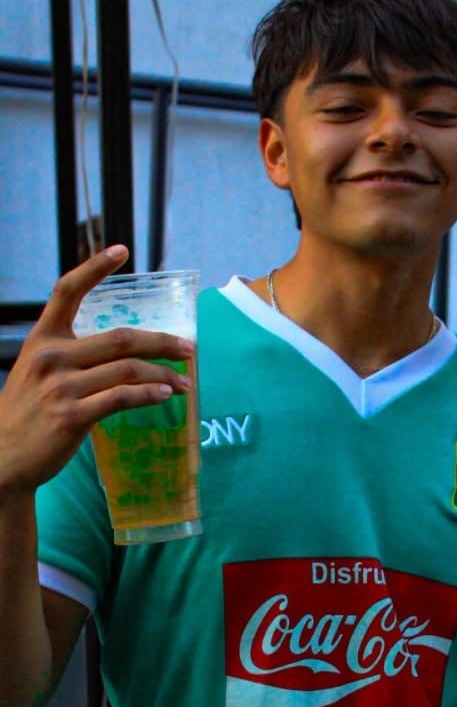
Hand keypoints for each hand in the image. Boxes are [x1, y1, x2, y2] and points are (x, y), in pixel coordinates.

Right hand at [0, 246, 194, 498]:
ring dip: (164, 374)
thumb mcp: (38, 372)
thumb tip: (124, 353)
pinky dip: (149, 394)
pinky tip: (166, 394)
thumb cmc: (28, 413)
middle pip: (121, 338)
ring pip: (128, 370)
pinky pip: (122, 398)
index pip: (68, 290)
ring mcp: (60, 387)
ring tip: (185, 382)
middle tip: (189, 348)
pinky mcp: (72, 416)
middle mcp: (51, 357)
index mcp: (42, 339)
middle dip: (162, 342)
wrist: (3, 456)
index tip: (122, 250)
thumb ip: (71, 356)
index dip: (95, 267)